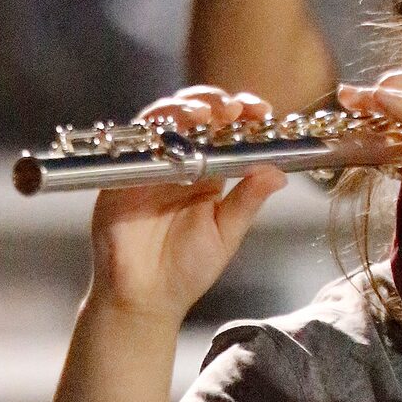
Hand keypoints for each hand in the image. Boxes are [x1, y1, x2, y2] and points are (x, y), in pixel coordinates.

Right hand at [88, 86, 285, 325]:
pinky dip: (151, 131)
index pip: (227, 129)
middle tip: (234, 108)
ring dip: (184, 108)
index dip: (244, 113)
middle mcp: (179, 160)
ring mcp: (150, 164)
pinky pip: (134, 143)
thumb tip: (280, 173)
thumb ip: (248, 201)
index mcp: (210, 171)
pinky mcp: (121, 174)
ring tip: (205, 114)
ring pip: (164, 118)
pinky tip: (169, 133)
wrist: (144, 299)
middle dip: (215, 102)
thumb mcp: (226, 233)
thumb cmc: (187, 269)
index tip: (262, 111)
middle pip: (196, 113)